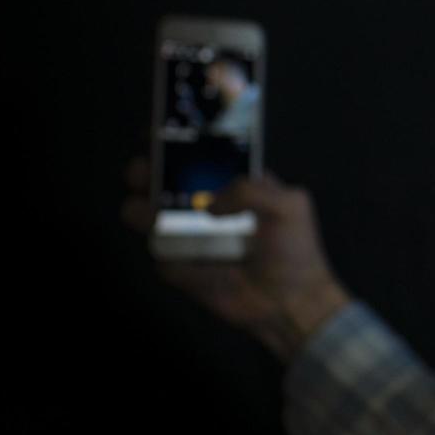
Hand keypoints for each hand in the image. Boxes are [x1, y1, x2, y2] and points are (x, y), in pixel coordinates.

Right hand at [121, 157, 352, 365]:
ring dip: (140, 209)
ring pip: (151, 215)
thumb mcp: (289, 206)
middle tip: (143, 172)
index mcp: (233, 183)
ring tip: (146, 211)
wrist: (290, 302)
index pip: (199, 155)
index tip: (160, 133)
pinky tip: (189, 260)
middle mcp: (206, 205)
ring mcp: (190, 236)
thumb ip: (251, 191)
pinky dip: (169, 257)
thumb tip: (209, 205)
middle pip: (165, 180)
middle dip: (147, 171)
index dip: (178, 142)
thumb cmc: (294, 249)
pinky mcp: (182, 267)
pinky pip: (163, 257)